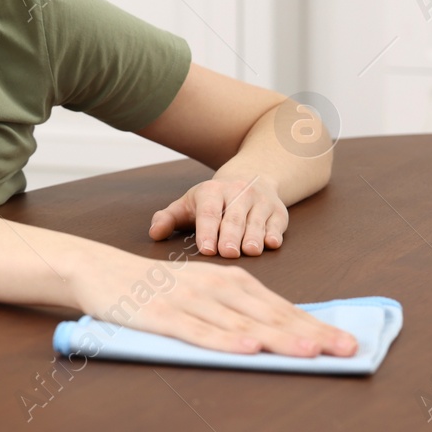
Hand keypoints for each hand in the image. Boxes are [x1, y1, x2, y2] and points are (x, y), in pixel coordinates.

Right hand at [70, 247, 358, 357]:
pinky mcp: (162, 315)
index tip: (348, 342)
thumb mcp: (201, 290)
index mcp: (228, 280)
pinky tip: (246, 349)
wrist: (99, 270)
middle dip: (310, 333)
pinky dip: (224, 340)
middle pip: (268, 314)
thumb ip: (237, 309)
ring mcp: (188, 301)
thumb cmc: (156, 287)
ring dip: (277, 338)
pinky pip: (198, 331)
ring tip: (309, 352)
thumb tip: (281, 334)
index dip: (315, 324)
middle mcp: (214, 287)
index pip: (280, 306)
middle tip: (345, 349)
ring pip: (240, 323)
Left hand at [148, 174, 285, 257]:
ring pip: (255, 221)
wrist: (249, 177)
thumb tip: (154, 234)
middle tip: (227, 254)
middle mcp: (237, 193)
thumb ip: (168, 218)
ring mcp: (259, 201)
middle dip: (230, 236)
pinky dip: (274, 233)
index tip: (206, 249)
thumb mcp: (188, 204)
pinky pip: (276, 223)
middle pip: (232, 217)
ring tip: (250, 251)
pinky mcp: (277, 211)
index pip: (208, 212)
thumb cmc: (211, 201)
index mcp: (211, 191)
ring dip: (253, 236)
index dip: (207, 231)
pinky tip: (272, 243)